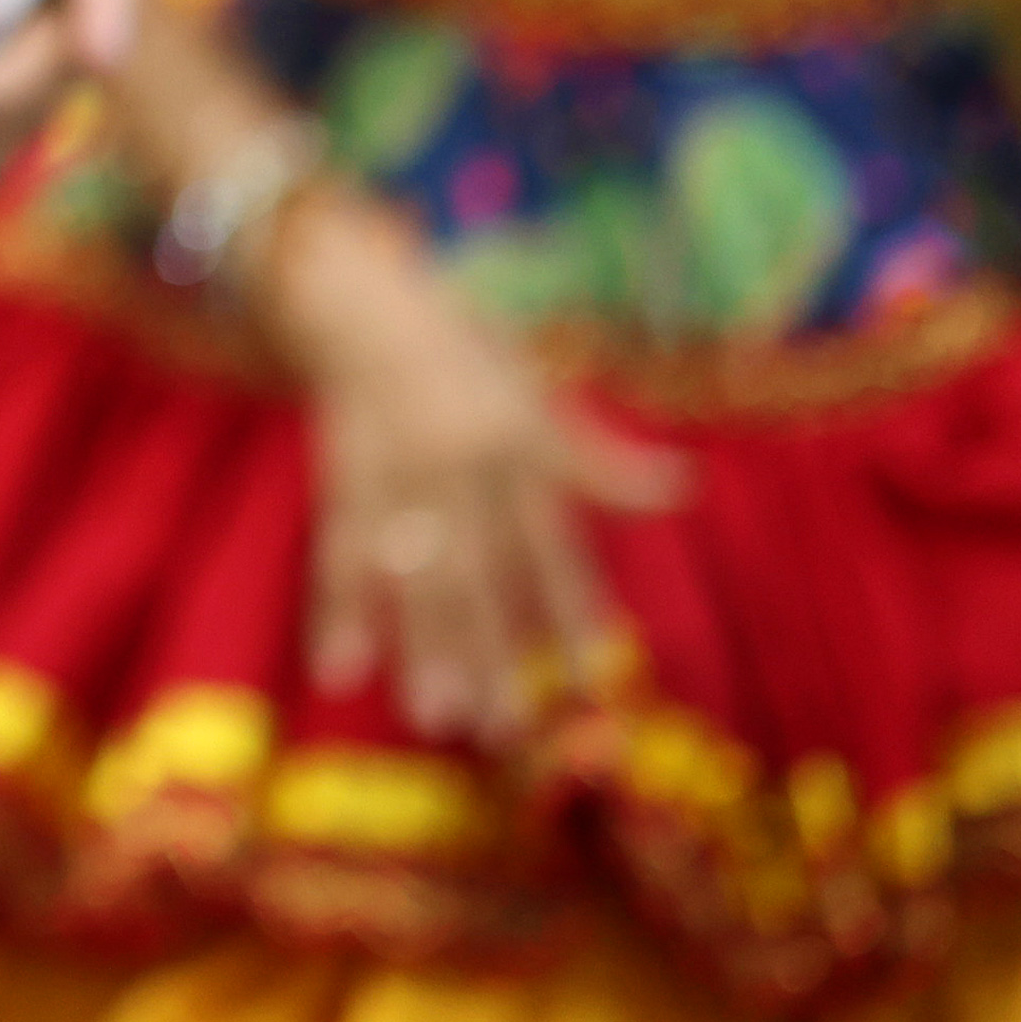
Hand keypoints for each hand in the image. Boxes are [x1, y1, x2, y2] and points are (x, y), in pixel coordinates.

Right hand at [258, 199, 684, 745]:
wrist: (357, 294)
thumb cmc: (461, 345)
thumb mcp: (537, 391)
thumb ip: (598, 456)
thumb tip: (685, 486)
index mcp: (515, 440)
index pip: (551, 543)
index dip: (573, 611)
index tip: (594, 681)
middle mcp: (458, 461)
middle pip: (477, 570)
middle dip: (488, 649)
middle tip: (504, 727)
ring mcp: (394, 469)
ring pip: (409, 570)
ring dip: (419, 645)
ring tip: (433, 717)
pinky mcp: (340, 475)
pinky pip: (338, 552)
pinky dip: (336, 612)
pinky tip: (339, 672)